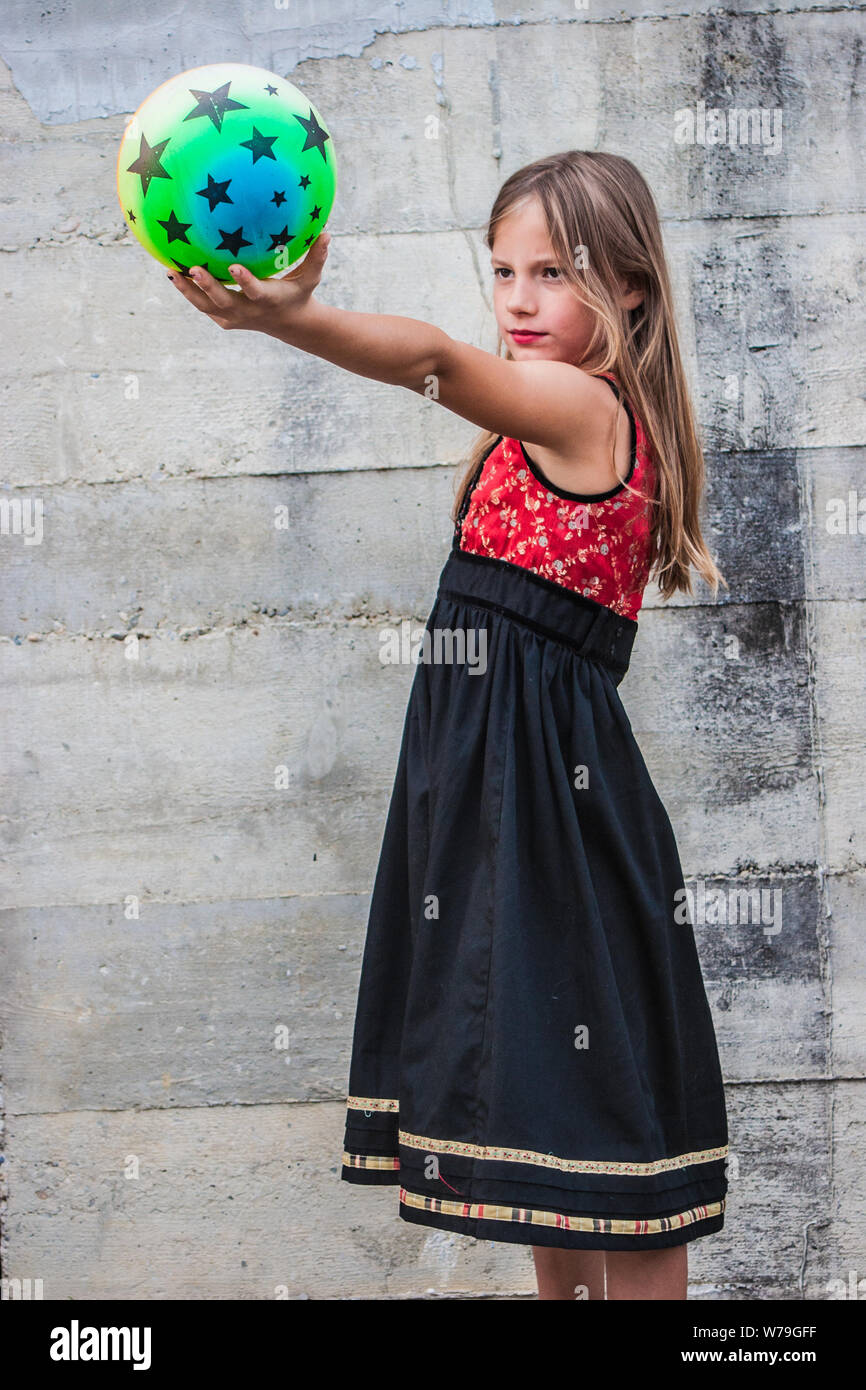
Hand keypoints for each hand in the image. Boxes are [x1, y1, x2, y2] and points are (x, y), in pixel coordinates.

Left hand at [167, 230, 330, 333]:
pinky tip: (173, 271)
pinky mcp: (224, 319)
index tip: (233, 266)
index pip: (255, 292)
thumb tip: (327, 232)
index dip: (244, 281)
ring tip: (171, 270)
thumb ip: (317, 257)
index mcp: (267, 300)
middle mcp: (247, 312)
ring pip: (206, 306)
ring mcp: (233, 317)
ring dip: (188, 290)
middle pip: (223, 301)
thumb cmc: (298, 294)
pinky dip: (188, 291)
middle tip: (193, 268)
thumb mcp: (310, 278)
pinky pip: (202, 305)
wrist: (289, 324)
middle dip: (207, 286)